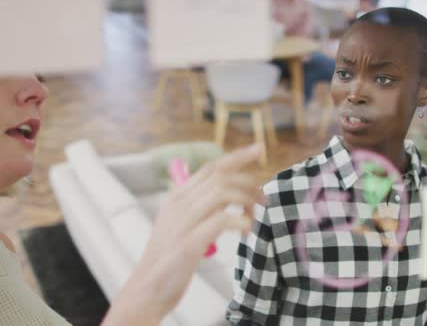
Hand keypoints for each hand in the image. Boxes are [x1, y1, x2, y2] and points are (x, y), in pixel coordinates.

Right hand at [103, 144, 263, 324]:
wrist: (147, 290)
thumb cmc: (170, 259)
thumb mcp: (182, 226)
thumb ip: (201, 207)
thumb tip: (231, 195)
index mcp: (177, 197)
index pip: (211, 168)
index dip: (237, 157)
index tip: (258, 150)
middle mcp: (179, 204)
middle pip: (221, 176)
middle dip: (249, 181)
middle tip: (265, 197)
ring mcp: (183, 222)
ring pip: (223, 192)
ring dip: (247, 199)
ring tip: (257, 214)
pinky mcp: (189, 243)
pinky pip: (222, 220)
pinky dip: (241, 222)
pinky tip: (246, 231)